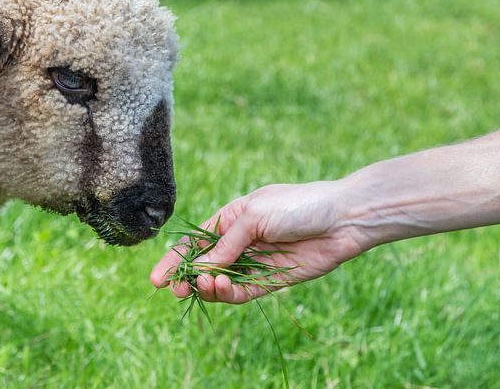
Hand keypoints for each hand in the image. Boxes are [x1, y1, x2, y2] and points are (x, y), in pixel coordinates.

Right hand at [150, 181, 367, 302]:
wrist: (341, 219)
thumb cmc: (297, 206)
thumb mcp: (254, 217)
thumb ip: (227, 244)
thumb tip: (202, 269)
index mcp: (231, 220)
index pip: (195, 243)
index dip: (175, 260)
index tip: (157, 279)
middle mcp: (239, 243)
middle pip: (204, 266)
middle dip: (188, 278)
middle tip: (178, 290)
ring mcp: (254, 263)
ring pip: (221, 282)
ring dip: (209, 286)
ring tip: (208, 284)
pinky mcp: (272, 281)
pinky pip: (243, 293)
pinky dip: (229, 294)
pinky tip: (223, 288)